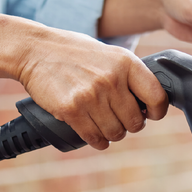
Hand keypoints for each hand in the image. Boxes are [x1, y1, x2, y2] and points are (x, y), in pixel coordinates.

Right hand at [0, 13, 168, 149]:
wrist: (34, 49)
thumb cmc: (76, 53)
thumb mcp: (112, 54)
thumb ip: (131, 75)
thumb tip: (151, 102)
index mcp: (127, 63)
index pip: (157, 97)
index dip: (157, 111)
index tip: (151, 114)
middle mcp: (112, 79)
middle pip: (136, 122)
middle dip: (131, 125)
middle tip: (122, 119)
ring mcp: (92, 96)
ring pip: (116, 133)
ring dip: (113, 134)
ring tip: (106, 125)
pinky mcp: (72, 110)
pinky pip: (95, 138)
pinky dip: (98, 141)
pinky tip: (97, 136)